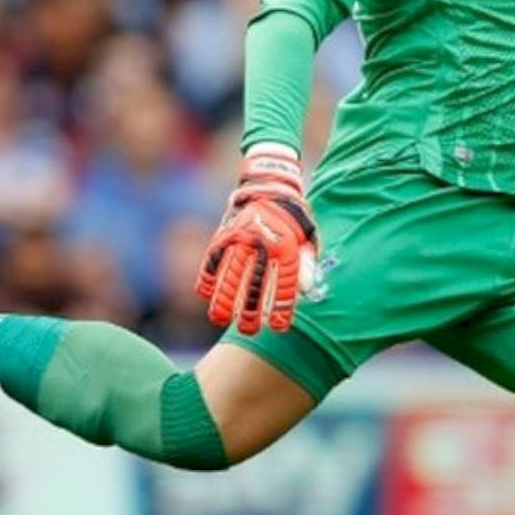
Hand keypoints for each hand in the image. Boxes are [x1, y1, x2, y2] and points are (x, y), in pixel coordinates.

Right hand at [196, 144, 318, 334]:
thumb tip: (306, 290)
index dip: (281, 307)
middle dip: (249, 309)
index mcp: (287, 244)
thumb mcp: (309, 236)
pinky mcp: (224, 233)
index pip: (284, 282)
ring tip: (219, 319)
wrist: (270, 184)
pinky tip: (205, 295)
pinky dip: (208, 276)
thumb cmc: (293, 218)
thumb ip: (308, 262)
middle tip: (247, 330)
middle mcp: (263, 242)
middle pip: (254, 282)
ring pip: (230, 273)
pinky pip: (213, 258)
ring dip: (223, 298)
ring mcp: (241, 237)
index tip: (278, 327)